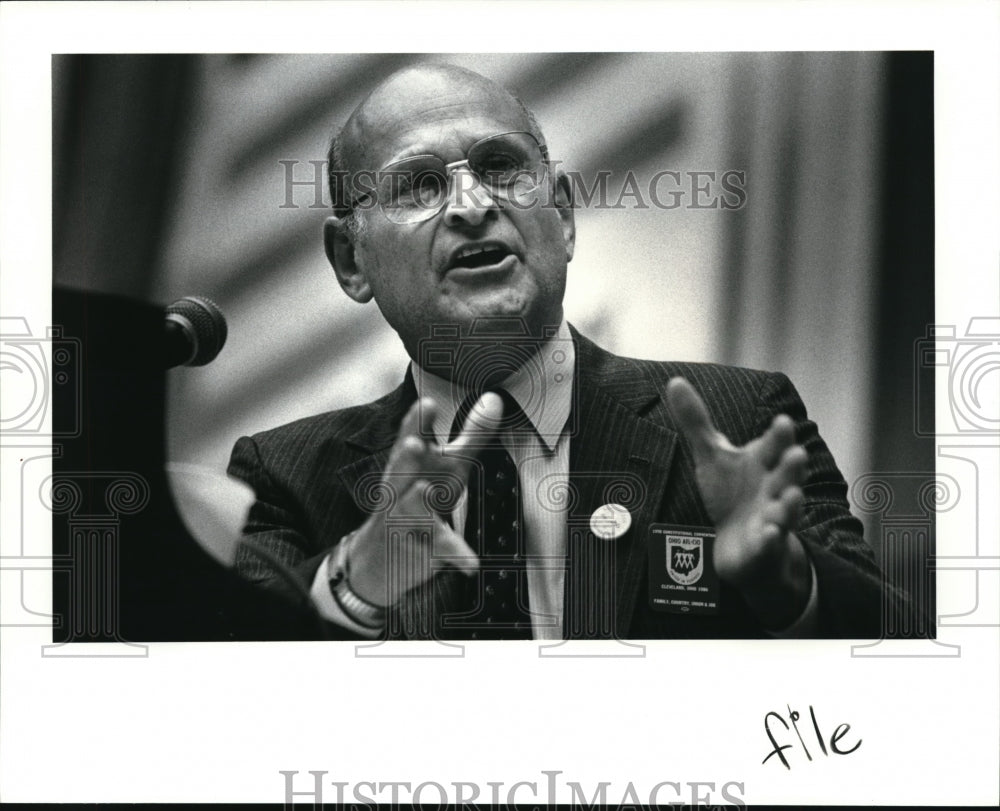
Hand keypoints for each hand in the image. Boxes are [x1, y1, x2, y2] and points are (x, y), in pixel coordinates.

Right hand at [344, 393, 503, 606]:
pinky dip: (455, 556)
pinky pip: (438, 551)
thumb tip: (495, 399)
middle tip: (414, 443)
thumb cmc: (420, 501)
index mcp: (409, 465)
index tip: (425, 403)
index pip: (408, 438)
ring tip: (424, 490)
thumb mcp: (449, 467)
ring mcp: (405, 521)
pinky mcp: (420, 550)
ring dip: (415, 500)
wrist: (381, 559)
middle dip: (405, 456)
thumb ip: (472, 434)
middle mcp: (401, 490)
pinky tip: (471, 563)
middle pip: (400, 470)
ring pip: (408, 509)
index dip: (416, 422)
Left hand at [666, 377, 811, 627]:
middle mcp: (773, 488)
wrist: (741, 542)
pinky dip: (772, 539)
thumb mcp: (711, 456)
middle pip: (786, 475)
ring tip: (791, 495)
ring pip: (786, 510)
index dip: (778, 436)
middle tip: (796, 454)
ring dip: (789, 504)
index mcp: (763, 463)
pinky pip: (772, 543)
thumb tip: (674, 380)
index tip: (781, 421)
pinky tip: (771, 534)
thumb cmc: (730, 493)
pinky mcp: (765, 546)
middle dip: (792, 466)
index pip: (773, 446)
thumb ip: (696, 421)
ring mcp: (773, 518)